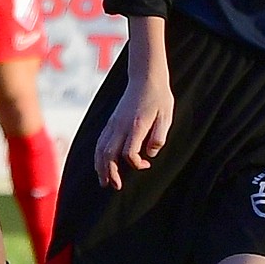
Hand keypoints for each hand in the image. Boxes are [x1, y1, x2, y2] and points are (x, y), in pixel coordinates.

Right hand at [94, 68, 173, 190]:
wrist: (145, 78)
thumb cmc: (159, 97)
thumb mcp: (167, 116)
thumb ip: (159, 136)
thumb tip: (150, 154)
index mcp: (135, 126)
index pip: (129, 153)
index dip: (136, 164)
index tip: (147, 164)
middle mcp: (120, 126)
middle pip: (108, 154)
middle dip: (110, 173)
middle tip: (115, 186)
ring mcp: (113, 123)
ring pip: (100, 149)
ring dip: (100, 167)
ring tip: (104, 182)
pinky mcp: (110, 122)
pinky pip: (99, 142)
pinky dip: (98, 156)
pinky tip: (100, 165)